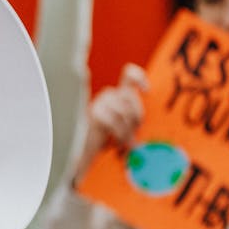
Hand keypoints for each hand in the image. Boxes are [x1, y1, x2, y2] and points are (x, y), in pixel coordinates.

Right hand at [74, 63, 146, 178]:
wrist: (82, 153)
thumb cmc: (105, 141)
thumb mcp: (124, 126)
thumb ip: (134, 117)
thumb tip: (146, 119)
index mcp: (116, 95)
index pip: (129, 74)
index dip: (140, 78)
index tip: (146, 90)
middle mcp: (107, 96)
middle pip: (130, 95)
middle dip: (136, 115)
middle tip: (134, 132)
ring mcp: (98, 103)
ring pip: (124, 109)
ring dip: (128, 129)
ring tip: (125, 141)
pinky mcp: (94, 114)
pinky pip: (115, 120)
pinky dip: (119, 133)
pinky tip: (116, 142)